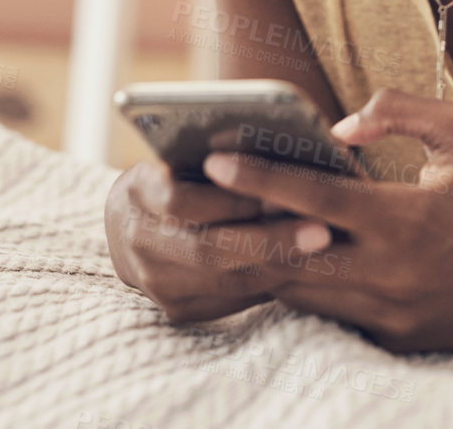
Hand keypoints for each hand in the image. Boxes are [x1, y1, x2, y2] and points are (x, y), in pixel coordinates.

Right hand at [103, 159, 315, 322]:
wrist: (130, 228)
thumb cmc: (172, 176)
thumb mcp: (180, 156)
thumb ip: (218, 155)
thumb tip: (282, 142)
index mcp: (136, 194)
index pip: (181, 202)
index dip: (232, 200)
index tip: (279, 195)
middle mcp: (137, 243)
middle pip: (207, 249)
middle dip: (268, 240)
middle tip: (321, 230)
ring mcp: (156, 283)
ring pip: (225, 281)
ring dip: (278, 264)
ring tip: (323, 248)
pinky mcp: (178, 309)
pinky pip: (232, 300)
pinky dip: (270, 282)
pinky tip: (305, 268)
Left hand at [198, 89, 452, 352]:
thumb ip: (400, 112)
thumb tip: (339, 126)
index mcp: (403, 218)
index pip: (314, 198)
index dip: (259, 177)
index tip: (214, 158)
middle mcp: (388, 271)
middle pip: (288, 254)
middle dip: (236, 229)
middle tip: (192, 204)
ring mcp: (386, 313)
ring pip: (300, 290)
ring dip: (261, 260)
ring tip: (219, 228)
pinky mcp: (388, 340)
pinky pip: (327, 313)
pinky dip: (300, 288)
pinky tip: (272, 262)